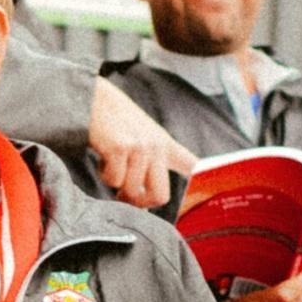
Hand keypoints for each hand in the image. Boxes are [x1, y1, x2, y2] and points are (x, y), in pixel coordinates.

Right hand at [90, 77, 197, 208]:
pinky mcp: (121, 148)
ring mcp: (140, 146)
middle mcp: (157, 146)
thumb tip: (147, 204)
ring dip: (116, 184)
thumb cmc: (112, 121)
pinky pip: (113, 181)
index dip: (202, 181)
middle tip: (125, 197)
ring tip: (110, 163)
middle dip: (140, 203)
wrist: (92, 97)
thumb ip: (151, 164)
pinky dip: (103, 174)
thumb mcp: (141, 136)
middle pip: (160, 196)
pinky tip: (102, 155)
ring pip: (131, 191)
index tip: (210, 192)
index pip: (191, 165)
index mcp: (164, 145)